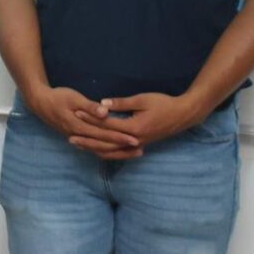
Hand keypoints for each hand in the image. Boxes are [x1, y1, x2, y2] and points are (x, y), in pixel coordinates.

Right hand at [25, 85, 142, 158]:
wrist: (39, 102)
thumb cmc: (57, 97)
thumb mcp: (73, 98)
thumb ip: (90, 107)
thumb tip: (105, 113)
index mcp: (79, 126)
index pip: (104, 134)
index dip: (120, 137)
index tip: (136, 139)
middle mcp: (79, 135)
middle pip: (103, 145)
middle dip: (122, 147)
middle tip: (140, 149)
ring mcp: (77, 137)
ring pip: (99, 149)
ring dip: (116, 151)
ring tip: (132, 152)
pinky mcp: (76, 136)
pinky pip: (93, 147)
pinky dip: (106, 150)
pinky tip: (115, 150)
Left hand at [82, 92, 203, 152]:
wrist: (183, 115)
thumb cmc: (164, 103)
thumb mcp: (142, 100)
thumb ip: (122, 103)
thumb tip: (102, 104)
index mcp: (134, 128)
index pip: (107, 124)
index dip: (91, 119)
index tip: (76, 113)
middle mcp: (134, 140)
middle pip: (106, 143)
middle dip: (87, 140)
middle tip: (70, 137)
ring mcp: (137, 144)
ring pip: (112, 151)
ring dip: (95, 149)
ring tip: (79, 145)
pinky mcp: (140, 145)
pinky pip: (120, 153)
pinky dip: (107, 152)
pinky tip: (96, 150)